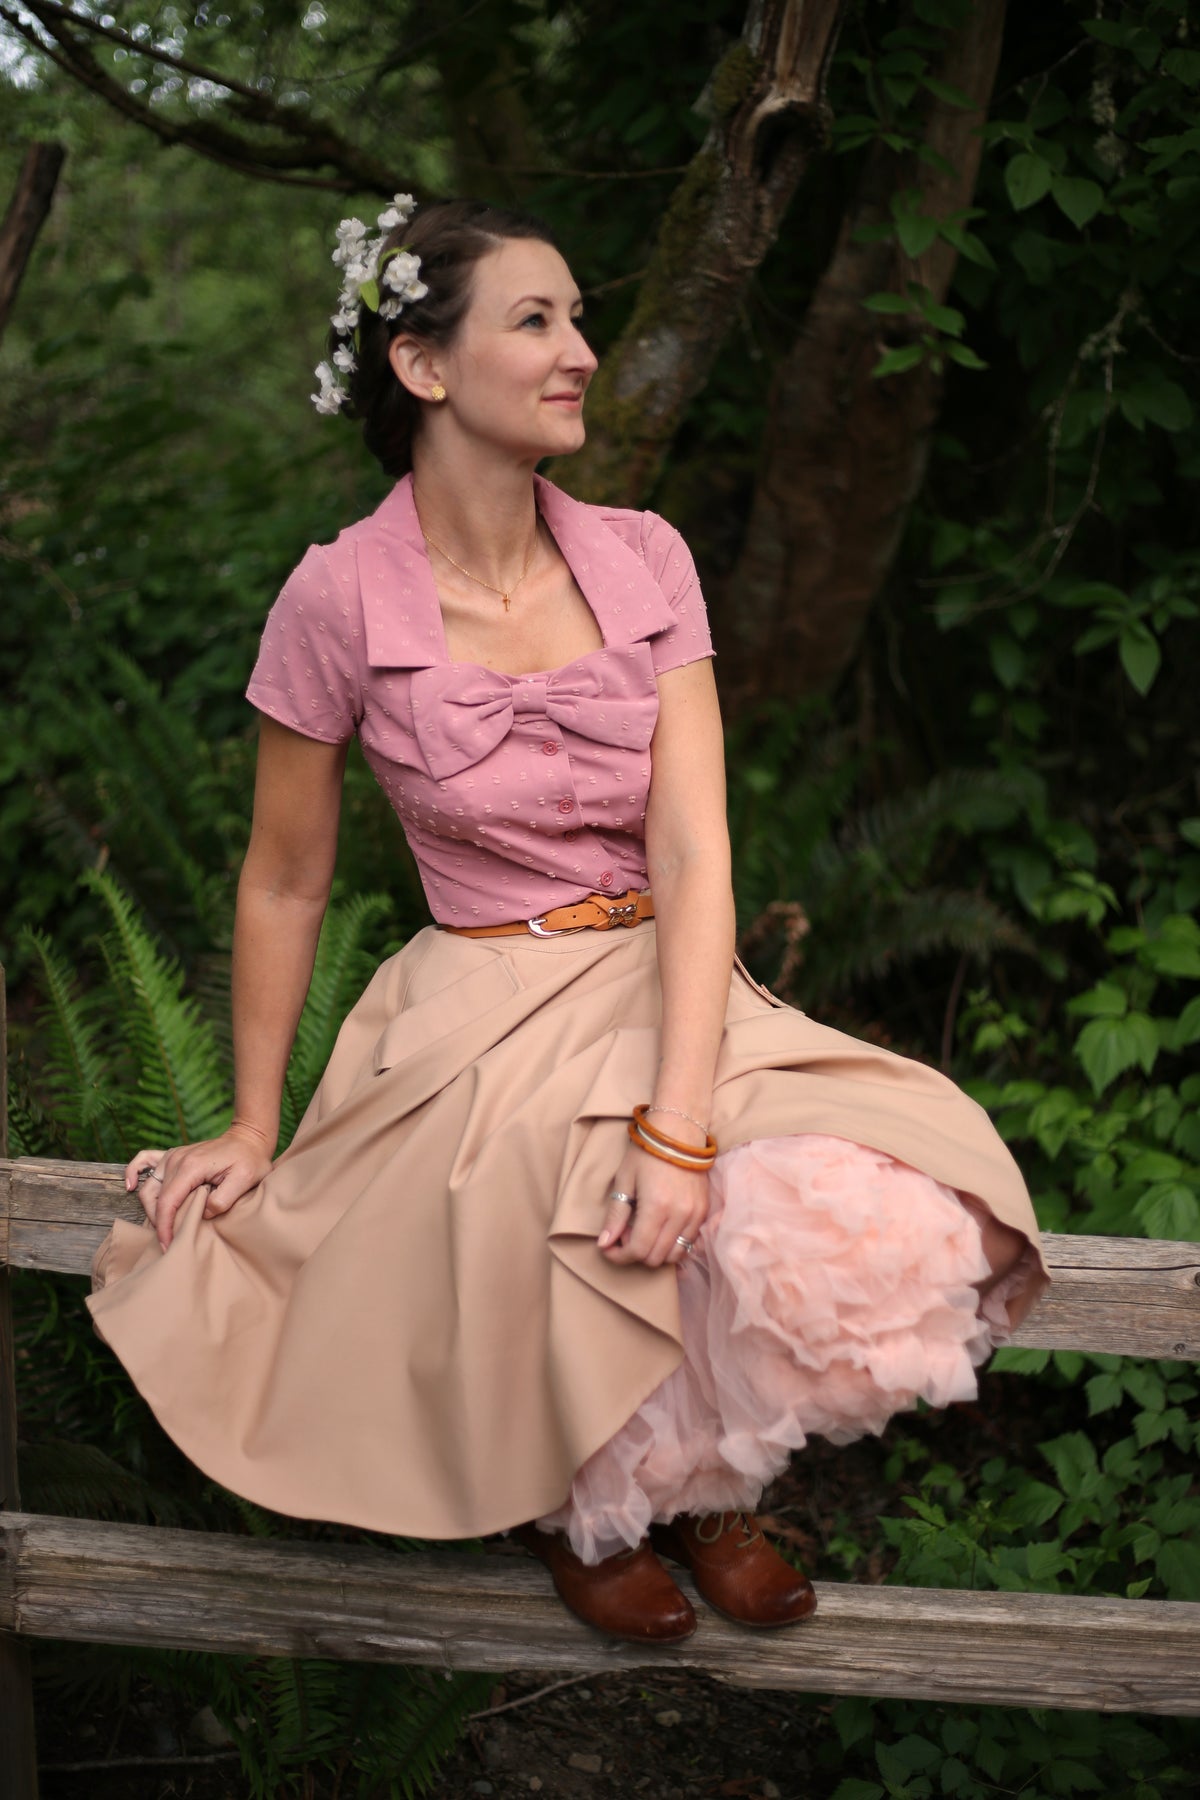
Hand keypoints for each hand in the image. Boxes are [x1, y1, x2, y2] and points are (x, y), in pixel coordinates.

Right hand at [124, 1121, 274, 1251]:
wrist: (249, 1138)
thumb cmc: (250, 1160)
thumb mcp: (244, 1181)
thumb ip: (222, 1200)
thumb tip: (202, 1212)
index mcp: (191, 1167)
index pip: (167, 1202)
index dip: (165, 1227)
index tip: (168, 1245)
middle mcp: (176, 1160)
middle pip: (154, 1198)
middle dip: (159, 1223)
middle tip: (170, 1242)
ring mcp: (172, 1156)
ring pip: (148, 1187)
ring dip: (151, 1208)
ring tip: (163, 1227)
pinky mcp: (173, 1156)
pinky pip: (144, 1160)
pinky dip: (133, 1172)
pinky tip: (129, 1186)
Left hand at [596, 1141, 708, 1268]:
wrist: (679, 1130)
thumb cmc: (647, 1151)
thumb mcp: (624, 1180)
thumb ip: (615, 1215)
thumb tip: (604, 1244)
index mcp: (656, 1206)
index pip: (638, 1250)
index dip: (619, 1256)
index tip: (609, 1248)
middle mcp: (679, 1215)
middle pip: (655, 1257)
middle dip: (635, 1253)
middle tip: (624, 1234)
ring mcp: (695, 1215)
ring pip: (674, 1255)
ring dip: (654, 1251)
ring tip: (642, 1230)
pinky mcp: (704, 1212)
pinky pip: (688, 1242)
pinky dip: (672, 1244)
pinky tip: (660, 1228)